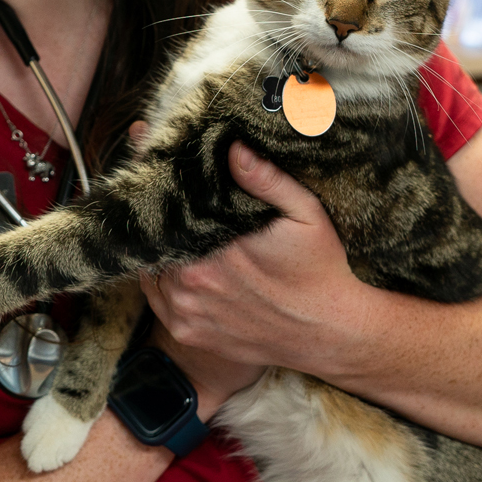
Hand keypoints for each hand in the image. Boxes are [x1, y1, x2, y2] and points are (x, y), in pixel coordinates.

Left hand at [140, 140, 374, 383]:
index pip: (168, 214)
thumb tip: (235, 149)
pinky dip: (163, 283)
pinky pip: (158, 300)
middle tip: (184, 211)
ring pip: (154, 269)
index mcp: (214, 250)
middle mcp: (192, 283)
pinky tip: (181, 268)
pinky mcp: (189, 333)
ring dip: (164, 253)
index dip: (167, 195)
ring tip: (185, 238)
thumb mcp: (304, 214)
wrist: (327, 332)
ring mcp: (187, 312)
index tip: (171, 181)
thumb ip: (267, 180)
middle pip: (158, 241)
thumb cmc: (318, 269)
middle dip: (167, 224)